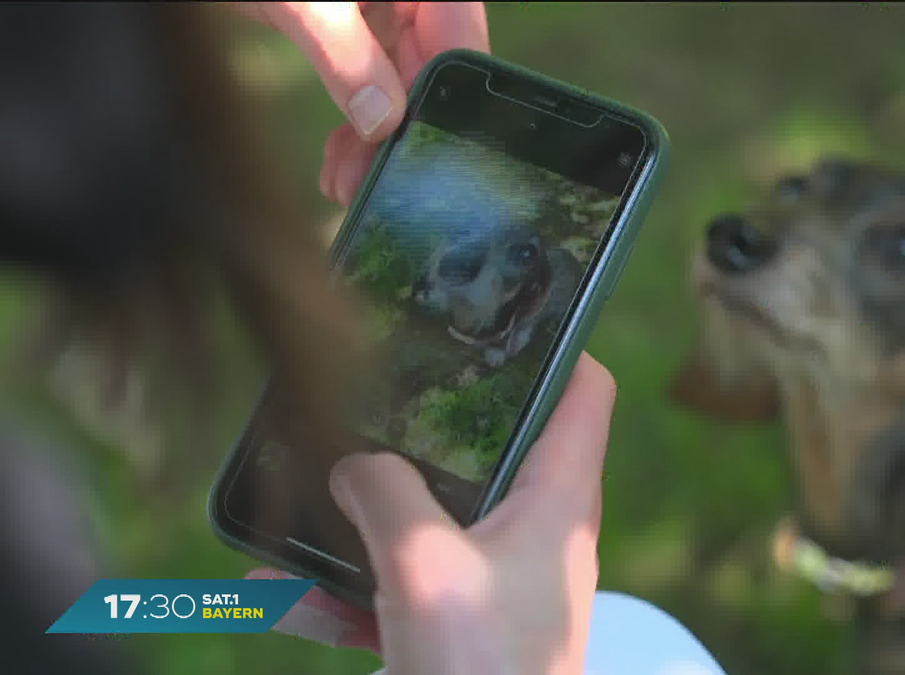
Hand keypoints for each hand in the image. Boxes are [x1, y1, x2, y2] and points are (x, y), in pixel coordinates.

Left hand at [228, 2, 489, 205]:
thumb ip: (346, 56)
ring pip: (401, 92)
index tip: (417, 159)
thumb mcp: (303, 3)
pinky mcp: (360, 33)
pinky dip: (355, 129)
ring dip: (374, 144)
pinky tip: (338, 165)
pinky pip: (372, 88)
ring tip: (346, 187)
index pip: (458, 47)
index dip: (444, 105)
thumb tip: (384, 124)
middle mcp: (421, 1)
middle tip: (373, 187)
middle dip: (402, 136)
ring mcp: (392, 16)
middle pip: (431, 78)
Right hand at [250, 352, 615, 674]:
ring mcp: (498, 584)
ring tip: (302, 491)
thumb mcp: (423, 568)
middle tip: (382, 386)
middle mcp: (537, 536)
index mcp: (557, 505)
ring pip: (432, 520)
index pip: (585, 395)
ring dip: (368, 513)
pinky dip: (346, 587)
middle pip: (496, 448)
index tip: (508, 311)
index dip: (560, 344)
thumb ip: (383, 495)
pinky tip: (276, 591)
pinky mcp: (460, 628)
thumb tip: (351, 461)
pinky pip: (399, 588)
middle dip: (432, 423)